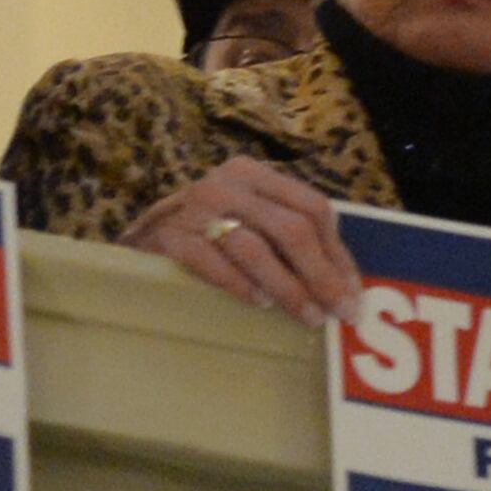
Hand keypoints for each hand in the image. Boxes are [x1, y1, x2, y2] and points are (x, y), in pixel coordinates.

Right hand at [126, 156, 360, 325]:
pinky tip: (259, 305)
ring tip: (308, 317)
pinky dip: (241, 286)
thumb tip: (345, 285)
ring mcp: (195, 209)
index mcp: (254, 174)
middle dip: (321, 275)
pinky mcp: (170, 239)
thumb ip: (289, 239)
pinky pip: (214, 263)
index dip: (338, 252)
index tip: (353, 293)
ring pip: (257, 248)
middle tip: (339, 312)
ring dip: (289, 288)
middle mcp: (227, 184)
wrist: (138, 239)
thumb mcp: (249, 219)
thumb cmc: (206, 234)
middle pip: (291, 227)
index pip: (312, 207)